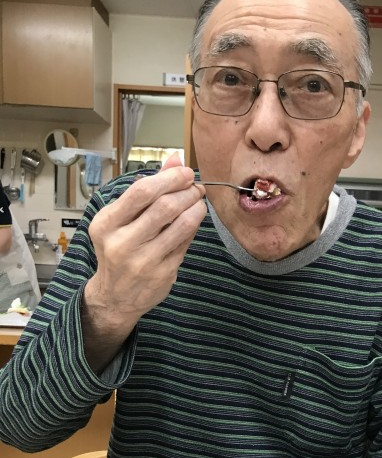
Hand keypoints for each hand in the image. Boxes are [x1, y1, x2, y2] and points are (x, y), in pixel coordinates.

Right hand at [82, 154, 205, 370]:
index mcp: (106, 224)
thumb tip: (175, 160)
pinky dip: (193, 227)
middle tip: (195, 186)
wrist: (115, 297)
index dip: (169, 178)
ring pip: (181, 225)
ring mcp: (144, 260)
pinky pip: (186, 243)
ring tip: (199, 201)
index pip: (141, 192)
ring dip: (196, 208)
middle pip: (165, 207)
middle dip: (187, 191)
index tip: (184, 173)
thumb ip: (146, 190)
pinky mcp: (163, 273)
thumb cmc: (117, 250)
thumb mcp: (119, 219)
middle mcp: (123, 243)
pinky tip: (194, 219)